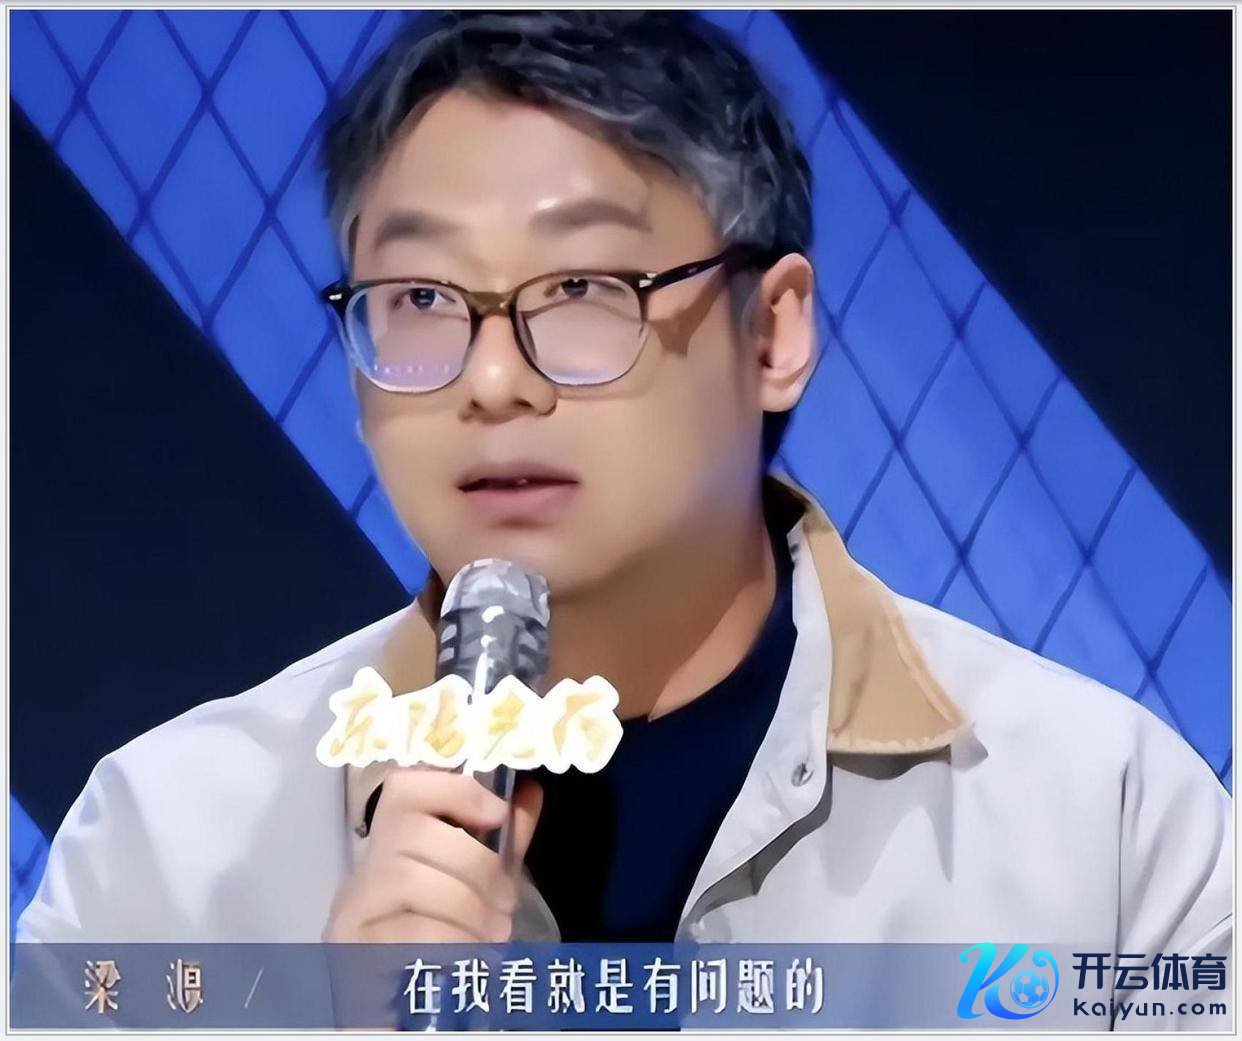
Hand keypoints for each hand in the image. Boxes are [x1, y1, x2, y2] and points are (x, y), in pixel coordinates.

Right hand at [323, 767, 543, 942]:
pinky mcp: (351, 949)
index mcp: (394, 844)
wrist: (410, 1008)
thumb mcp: (478, 883)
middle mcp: (365, 870)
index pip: (405, 790)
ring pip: (410, 881)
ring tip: (494, 934)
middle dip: (477, 866)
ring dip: (468, 909)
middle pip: (415, 836)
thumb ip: (502, 841)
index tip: (498, 813)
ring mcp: (353, 907)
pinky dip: (451, 943)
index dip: (455, 791)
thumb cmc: (447, 937)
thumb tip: (529, 792)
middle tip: (506, 903)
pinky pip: (408, 933)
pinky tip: (470, 959)